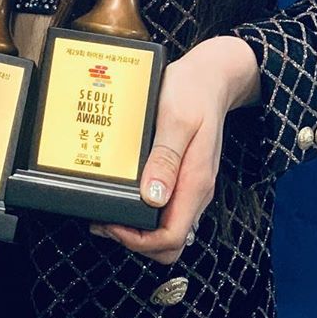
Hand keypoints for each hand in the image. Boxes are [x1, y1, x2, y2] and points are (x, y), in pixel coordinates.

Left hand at [89, 36, 259, 264]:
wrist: (211, 76)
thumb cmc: (193, 91)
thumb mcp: (177, 118)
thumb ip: (166, 157)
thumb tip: (152, 196)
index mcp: (195, 181)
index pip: (171, 236)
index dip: (138, 239)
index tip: (113, 222)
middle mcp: (195, 189)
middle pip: (169, 241)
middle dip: (135, 239)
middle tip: (105, 219)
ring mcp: (190, 183)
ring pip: (167, 226)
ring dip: (137, 226)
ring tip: (109, 207)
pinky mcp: (183, 174)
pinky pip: (165, 206)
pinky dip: (143, 208)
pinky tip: (124, 190)